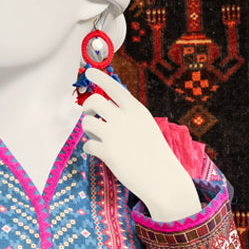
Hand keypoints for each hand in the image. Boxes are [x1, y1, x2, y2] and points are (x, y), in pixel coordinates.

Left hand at [80, 69, 200, 221]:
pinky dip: (90, 148)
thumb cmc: (153, 152)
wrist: (162, 177)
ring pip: (87, 122)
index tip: (88, 71)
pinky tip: (98, 152)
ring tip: (97, 137)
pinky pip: (87, 144)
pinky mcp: (107, 152)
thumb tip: (101, 110)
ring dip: (88, 129)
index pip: (113, 87)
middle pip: (94, 101)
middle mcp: (124, 118)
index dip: (99, 77)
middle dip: (88, 107)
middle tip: (90, 115)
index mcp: (136, 109)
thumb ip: (126, 116)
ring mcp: (114, 134)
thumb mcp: (144, 126)